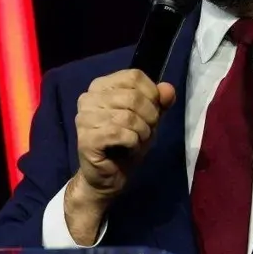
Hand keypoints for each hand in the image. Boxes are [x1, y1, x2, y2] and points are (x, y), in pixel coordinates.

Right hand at [64, 69, 175, 242]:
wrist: (108, 177)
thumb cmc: (126, 144)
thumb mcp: (149, 119)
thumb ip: (159, 102)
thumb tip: (168, 90)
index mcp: (101, 86)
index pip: (134, 76)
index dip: (152, 94)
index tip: (152, 112)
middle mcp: (88, 98)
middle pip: (134, 96)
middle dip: (150, 117)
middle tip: (145, 132)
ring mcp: (84, 118)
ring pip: (129, 116)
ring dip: (142, 133)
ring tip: (136, 141)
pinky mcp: (86, 138)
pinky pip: (121, 134)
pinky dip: (133, 143)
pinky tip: (128, 149)